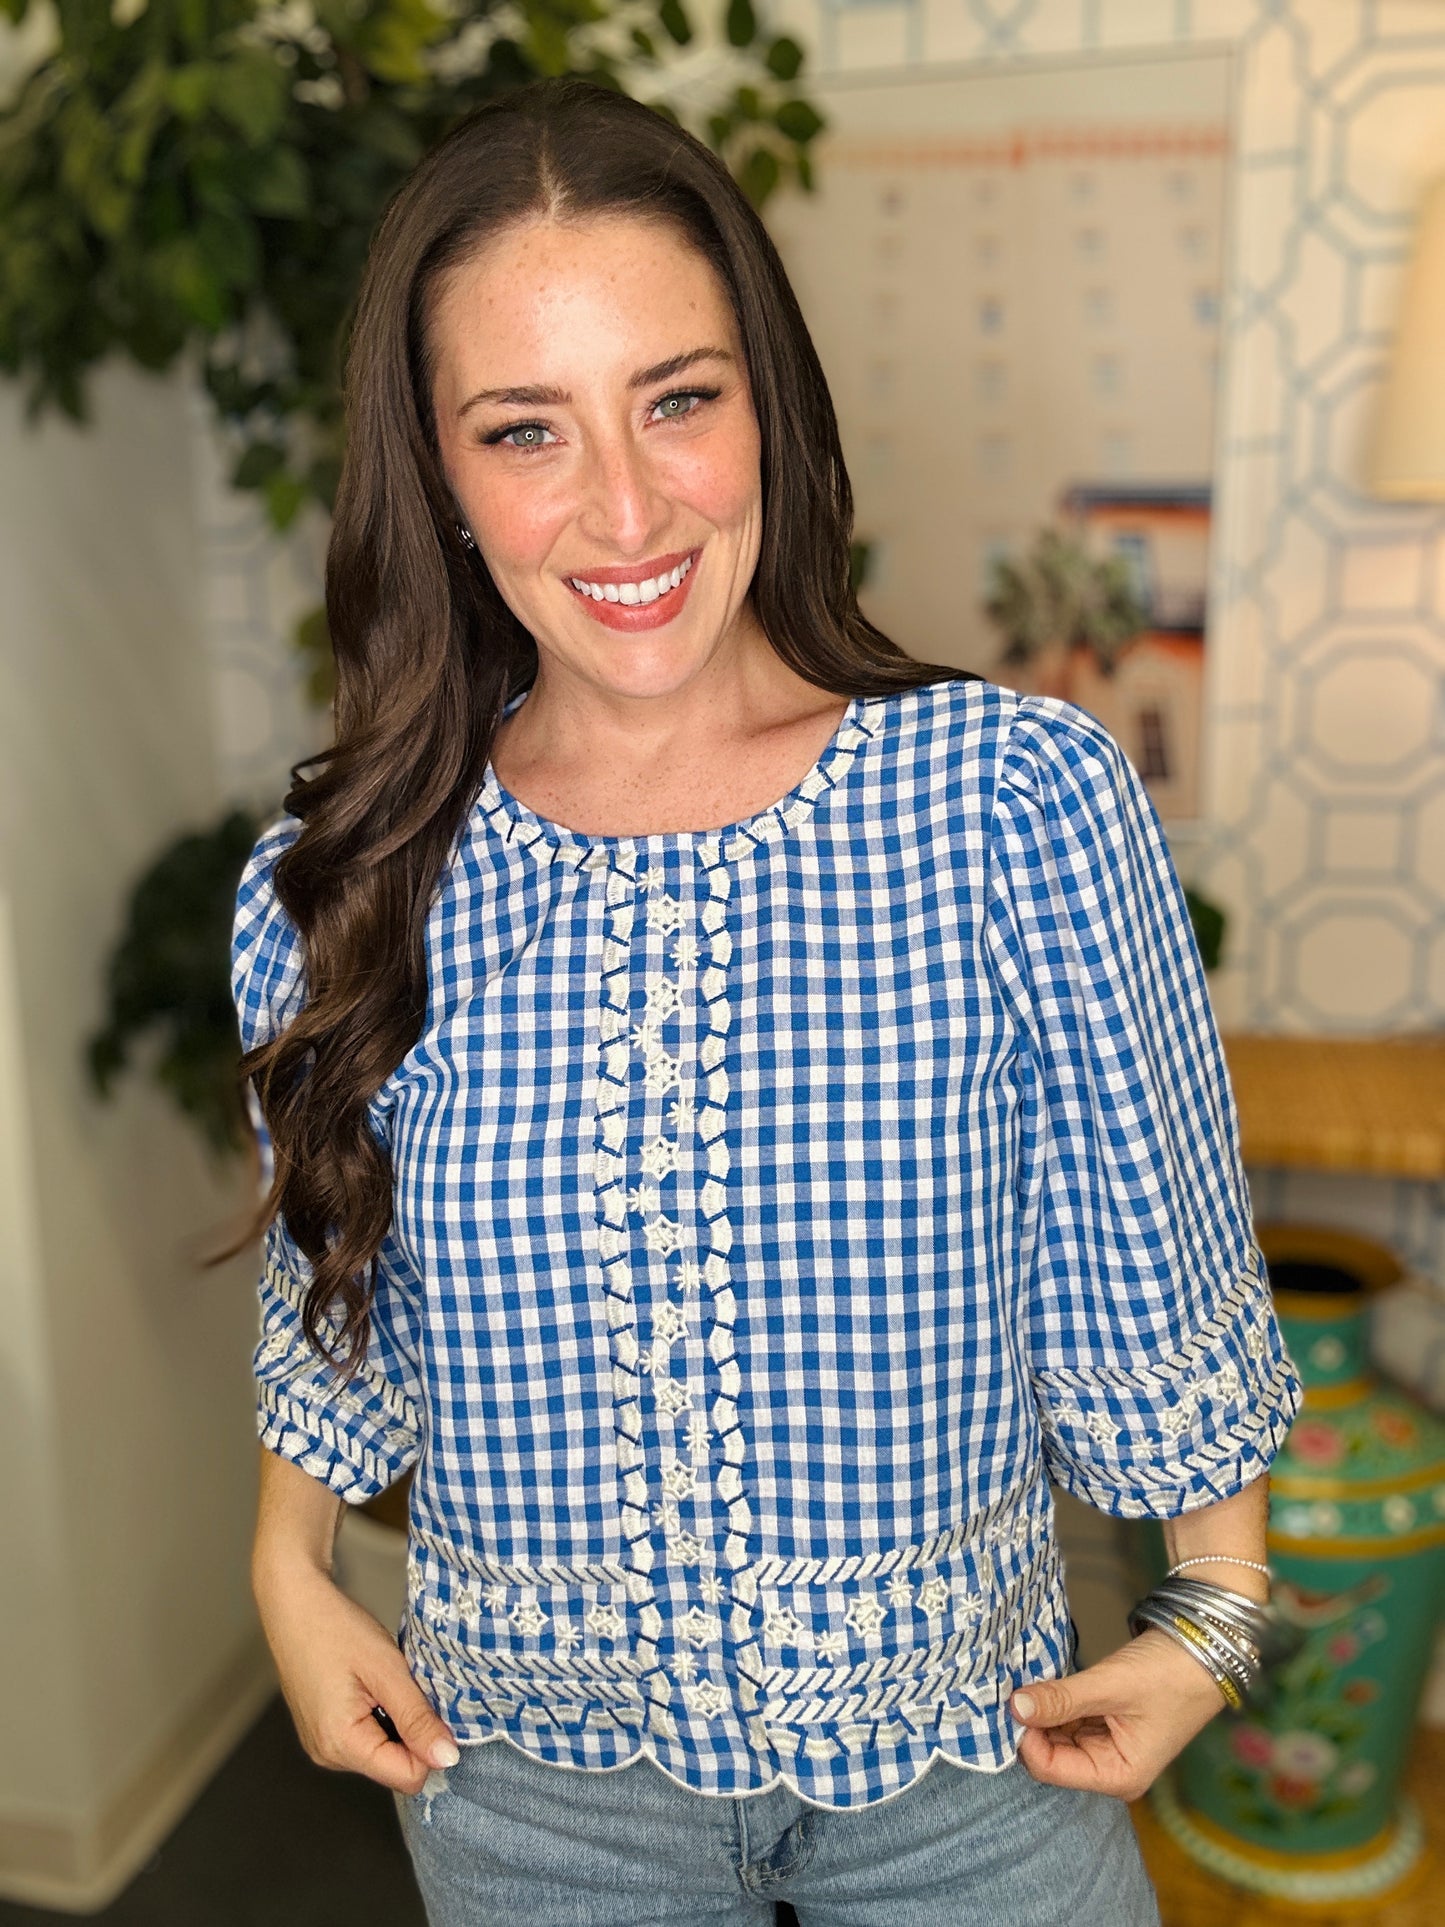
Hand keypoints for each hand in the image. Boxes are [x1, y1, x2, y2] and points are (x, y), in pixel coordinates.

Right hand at [254, 1560, 458, 1793]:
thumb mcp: (387, 1669)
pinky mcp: (322, 1730)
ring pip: (382, 1751)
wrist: (295, 1601)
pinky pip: (365, 1738)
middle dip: (413, 1731)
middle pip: (394, 1766)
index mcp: (341, 1745)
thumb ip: (417, 1718)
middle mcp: (327, 1755)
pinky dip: (379, 1715)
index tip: (433, 1706)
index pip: (407, 1777)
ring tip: (384, 1681)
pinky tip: (372, 1684)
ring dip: (396, 1720)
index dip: (430, 1745)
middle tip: (405, 1685)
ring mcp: (322, 1744)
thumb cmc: (335, 1628)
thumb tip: (447, 1759)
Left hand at [1010, 1628, 1227, 1801]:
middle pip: (1050, 1754)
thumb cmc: (1169, 1674)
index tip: (1011, 1701)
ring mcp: (1108, 1745)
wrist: (1205, 1648)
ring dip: (1041, 1710)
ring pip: (1056, 1734)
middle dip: (1030, 1723)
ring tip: (1026, 1680)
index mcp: (1118, 1775)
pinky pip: (1069, 1717)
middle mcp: (1110, 1768)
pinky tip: (1045, 1681)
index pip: (1050, 1768)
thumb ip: (1062, 1699)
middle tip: (1010, 1687)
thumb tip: (1015, 1707)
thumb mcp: (1111, 1685)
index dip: (1025, 1738)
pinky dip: (1055, 1701)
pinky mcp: (1106, 1722)